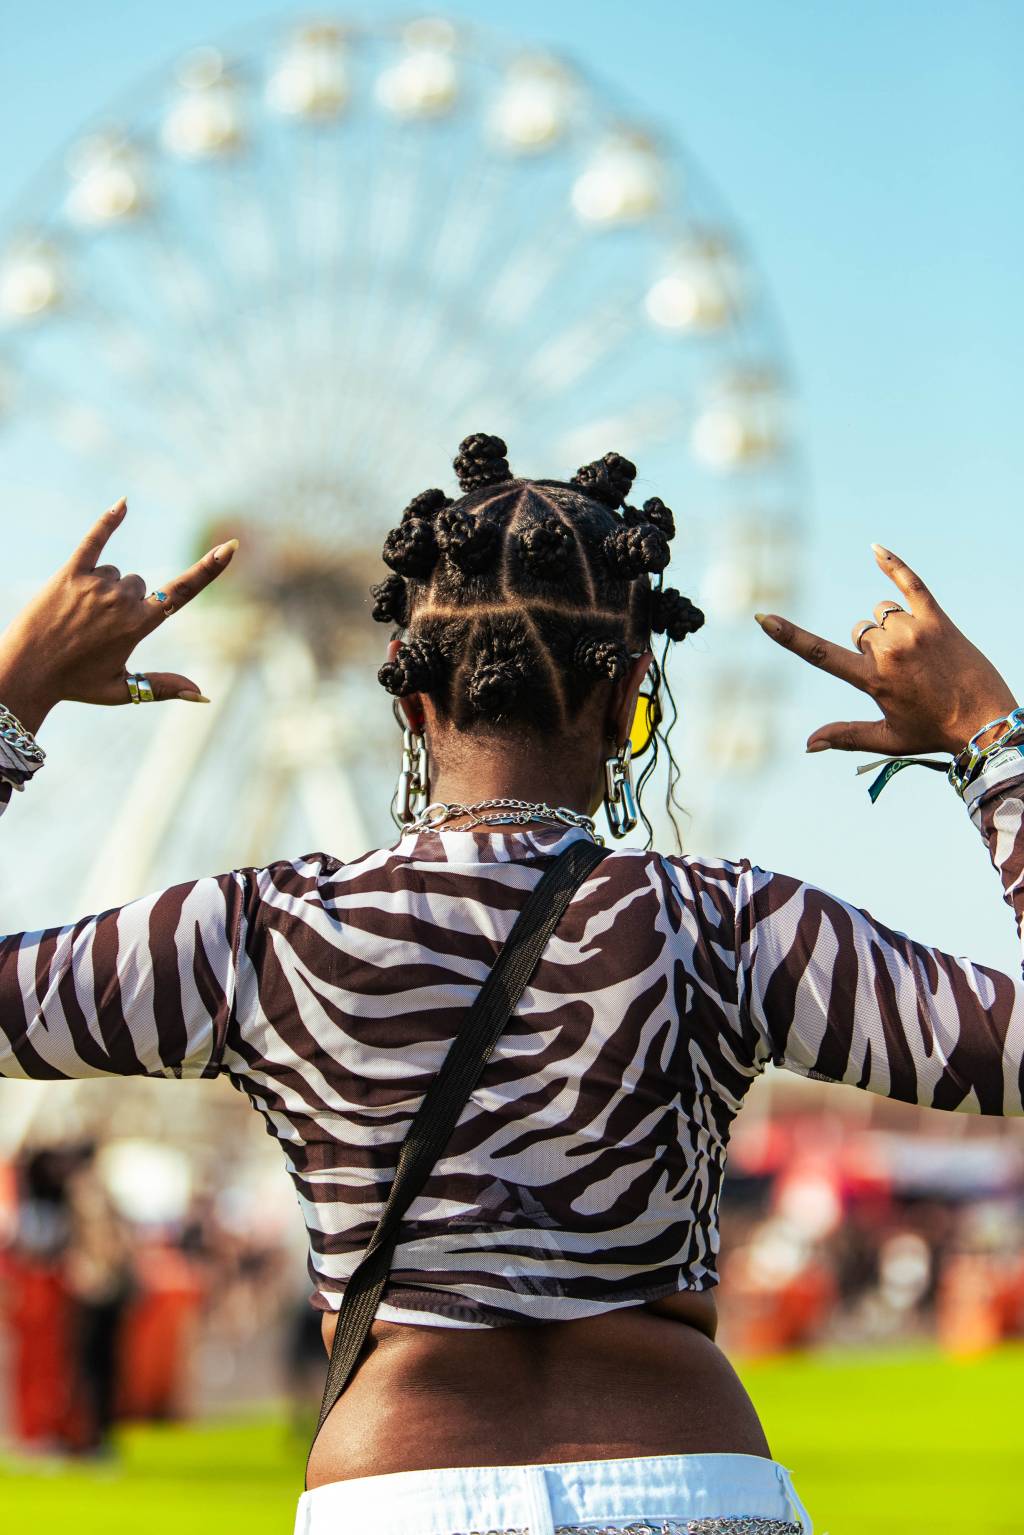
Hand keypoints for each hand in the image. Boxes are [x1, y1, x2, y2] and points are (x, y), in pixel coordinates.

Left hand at [0, 498, 237, 732]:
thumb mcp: (122, 690)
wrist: (23, 674)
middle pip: (141, 585)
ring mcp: (94, 585)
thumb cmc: (74, 685)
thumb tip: (205, 696)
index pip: (182, 592)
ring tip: (78, 616)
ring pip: (116, 574)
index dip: (209, 569)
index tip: (230, 546)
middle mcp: (120, 601)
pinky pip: (93, 540)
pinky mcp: (69, 573)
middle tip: (97, 629)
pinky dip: (109, 522)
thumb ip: (163, 687)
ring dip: (105, 589)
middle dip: (129, 601)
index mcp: (138, 627)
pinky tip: (124, 504)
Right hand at [754, 544, 1016, 757]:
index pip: (820, 654)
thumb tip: (807, 745)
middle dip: (870, 647)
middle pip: (860, 632)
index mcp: (873, 679)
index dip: (788, 636)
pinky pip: (911, 584)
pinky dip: (894, 566)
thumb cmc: (935, 732)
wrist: (987, 722)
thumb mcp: (888, 738)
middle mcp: (890, 651)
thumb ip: (845, 735)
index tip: (763, 618)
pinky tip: (876, 550)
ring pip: (882, 614)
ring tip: (919, 654)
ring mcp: (915, 632)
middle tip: (903, 673)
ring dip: (891, 627)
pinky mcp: (938, 620)